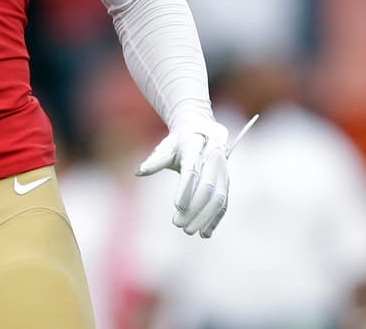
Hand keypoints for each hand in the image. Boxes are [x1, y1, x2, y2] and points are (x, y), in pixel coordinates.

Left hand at [136, 115, 230, 237]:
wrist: (203, 131)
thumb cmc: (179, 142)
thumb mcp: (167, 146)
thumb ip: (155, 160)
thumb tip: (139, 172)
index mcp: (195, 148)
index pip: (191, 171)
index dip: (185, 189)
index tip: (177, 206)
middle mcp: (212, 160)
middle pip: (206, 188)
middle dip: (194, 209)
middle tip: (178, 224)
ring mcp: (222, 172)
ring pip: (218, 199)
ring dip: (205, 218)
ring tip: (189, 230)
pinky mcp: (226, 183)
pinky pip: (223, 204)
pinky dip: (215, 219)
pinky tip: (205, 233)